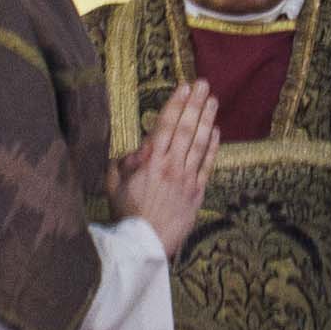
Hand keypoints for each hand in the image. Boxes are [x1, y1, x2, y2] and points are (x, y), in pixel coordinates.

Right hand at [109, 81, 217, 256]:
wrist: (144, 245)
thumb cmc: (125, 217)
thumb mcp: (113, 188)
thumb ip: (122, 165)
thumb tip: (137, 149)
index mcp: (149, 163)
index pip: (164, 126)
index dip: (175, 105)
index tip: (183, 87)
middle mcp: (171, 166)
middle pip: (186, 128)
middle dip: (195, 104)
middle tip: (203, 84)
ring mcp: (187, 178)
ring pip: (199, 142)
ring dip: (207, 119)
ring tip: (213, 100)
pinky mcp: (197, 191)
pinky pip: (207, 164)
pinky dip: (213, 146)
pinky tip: (217, 131)